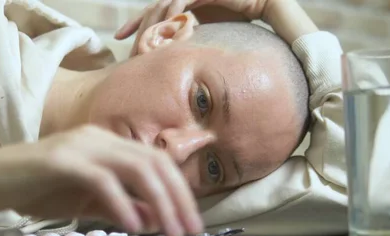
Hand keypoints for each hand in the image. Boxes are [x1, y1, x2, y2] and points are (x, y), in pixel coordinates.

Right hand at [0, 126, 202, 235]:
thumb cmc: (34, 188)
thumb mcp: (85, 200)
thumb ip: (120, 206)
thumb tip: (155, 218)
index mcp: (108, 144)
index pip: (156, 162)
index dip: (179, 190)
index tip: (190, 219)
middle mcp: (99, 138)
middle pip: (155, 162)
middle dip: (178, 197)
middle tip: (190, 228)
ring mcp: (81, 146)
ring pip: (136, 168)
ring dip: (160, 201)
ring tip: (170, 230)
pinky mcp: (61, 159)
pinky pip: (103, 180)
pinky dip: (122, 203)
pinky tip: (134, 225)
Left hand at [115, 0, 269, 56]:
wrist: (267, 4)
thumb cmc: (245, 26)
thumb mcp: (216, 40)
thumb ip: (199, 48)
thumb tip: (192, 74)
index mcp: (187, 9)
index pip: (157, 16)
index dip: (142, 27)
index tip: (126, 40)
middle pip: (155, 8)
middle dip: (138, 22)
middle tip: (121, 37)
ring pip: (165, 4)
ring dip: (153, 21)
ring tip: (140, 38)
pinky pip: (183, 0)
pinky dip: (173, 13)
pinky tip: (166, 27)